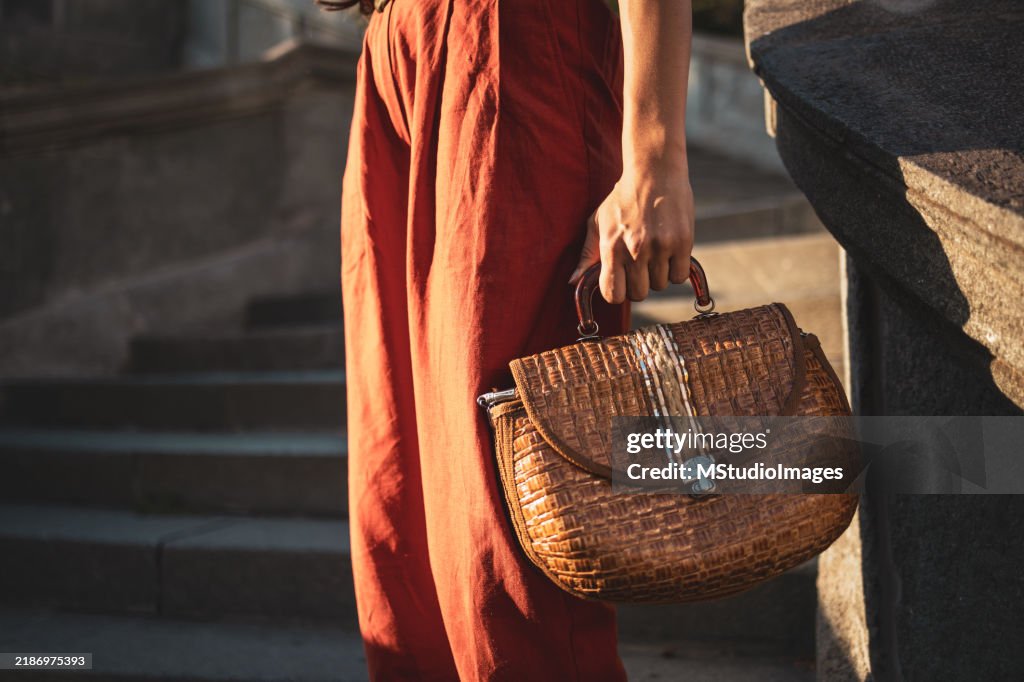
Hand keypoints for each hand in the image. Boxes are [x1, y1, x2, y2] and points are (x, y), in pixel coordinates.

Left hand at [570, 165, 694, 303]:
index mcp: (612, 247)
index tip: (622, 281)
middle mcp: (635, 250)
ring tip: (655, 252)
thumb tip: (572, 282)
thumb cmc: (622, 199)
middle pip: (639, 294)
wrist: (655, 172)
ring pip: (660, 285)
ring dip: (658, 274)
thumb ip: (586, 255)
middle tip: (640, 265)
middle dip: (639, 284)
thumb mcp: (598, 222)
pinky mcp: (682, 243)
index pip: (613, 294)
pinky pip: (679, 276)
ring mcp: (660, 247)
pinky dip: (676, 269)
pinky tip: (670, 252)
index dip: (617, 292)